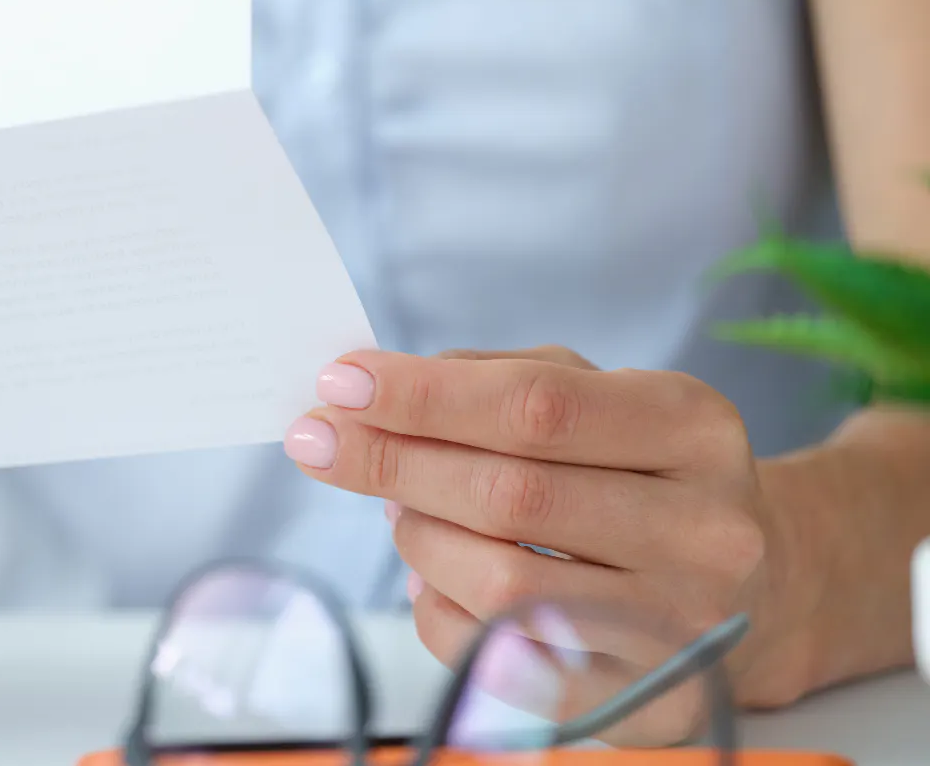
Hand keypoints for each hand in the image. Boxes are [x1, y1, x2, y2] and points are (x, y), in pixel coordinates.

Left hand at [284, 347, 811, 739]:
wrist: (755, 586)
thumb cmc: (642, 474)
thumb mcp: (600, 397)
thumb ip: (496, 379)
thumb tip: (370, 389)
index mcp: (695, 430)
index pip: (536, 408)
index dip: (423, 395)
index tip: (340, 383)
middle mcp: (706, 531)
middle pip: (511, 494)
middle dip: (392, 461)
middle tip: (320, 441)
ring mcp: (680, 625)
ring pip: (499, 579)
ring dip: (416, 535)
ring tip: (398, 506)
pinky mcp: (641, 697)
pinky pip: (497, 654)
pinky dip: (438, 604)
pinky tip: (433, 570)